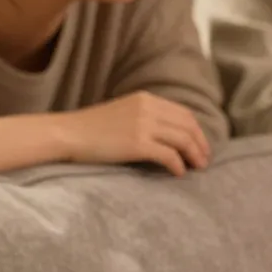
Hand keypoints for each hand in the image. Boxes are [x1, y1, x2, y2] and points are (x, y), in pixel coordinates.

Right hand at [62, 92, 210, 175]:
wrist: (67, 134)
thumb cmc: (92, 129)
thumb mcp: (124, 113)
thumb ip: (146, 117)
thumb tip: (169, 137)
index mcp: (146, 99)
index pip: (183, 114)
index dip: (197, 131)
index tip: (201, 146)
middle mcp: (148, 107)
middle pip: (188, 126)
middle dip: (200, 144)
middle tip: (204, 161)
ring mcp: (143, 124)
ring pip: (183, 140)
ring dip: (194, 155)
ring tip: (197, 168)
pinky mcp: (138, 143)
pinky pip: (169, 155)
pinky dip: (178, 165)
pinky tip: (178, 173)